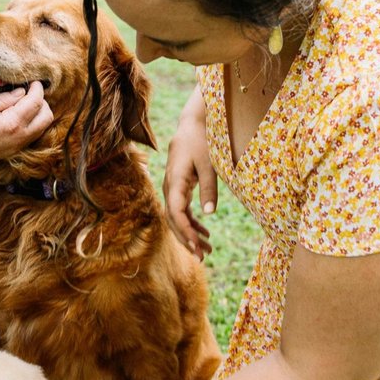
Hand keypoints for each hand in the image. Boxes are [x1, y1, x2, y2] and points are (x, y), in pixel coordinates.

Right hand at [0, 81, 52, 169]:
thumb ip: (3, 99)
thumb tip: (21, 92)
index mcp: (11, 124)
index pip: (36, 103)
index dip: (37, 88)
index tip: (33, 80)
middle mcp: (20, 137)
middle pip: (46, 116)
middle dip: (42, 100)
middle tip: (29, 91)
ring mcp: (19, 146)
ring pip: (43, 126)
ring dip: (39, 112)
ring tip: (24, 101)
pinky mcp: (15, 150)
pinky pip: (34, 134)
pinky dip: (33, 122)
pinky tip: (19, 113)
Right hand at [163, 91, 215, 258]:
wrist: (192, 123)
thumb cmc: (202, 141)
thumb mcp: (209, 164)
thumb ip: (209, 188)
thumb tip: (209, 214)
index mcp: (175, 181)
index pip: (176, 213)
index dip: (186, 232)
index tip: (198, 247)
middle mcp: (169, 186)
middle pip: (173, 220)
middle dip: (187, 240)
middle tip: (203, 256)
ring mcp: (172, 187)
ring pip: (176, 218)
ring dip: (190, 234)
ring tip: (206, 250)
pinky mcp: (178, 187)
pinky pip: (181, 210)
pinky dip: (192, 223)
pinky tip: (205, 234)